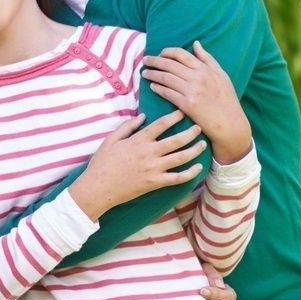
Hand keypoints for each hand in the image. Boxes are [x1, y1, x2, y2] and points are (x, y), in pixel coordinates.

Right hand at [68, 111, 206, 217]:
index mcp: (139, 140)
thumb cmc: (102, 163)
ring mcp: (154, 169)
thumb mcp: (111, 139)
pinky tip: (198, 168)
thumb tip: (143, 116)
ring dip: (194, 150)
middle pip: (176, 140)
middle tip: (199, 127)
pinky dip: (190, 173)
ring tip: (202, 144)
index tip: (183, 112)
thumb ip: (128, 126)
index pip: (161, 124)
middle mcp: (149, 153)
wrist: (98, 187)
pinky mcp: (155, 183)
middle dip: (190, 132)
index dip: (174, 116)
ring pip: (181, 157)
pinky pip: (177, 178)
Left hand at [141, 41, 252, 162]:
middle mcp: (197, 77)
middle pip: (170, 65)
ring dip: (153, 74)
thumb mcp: (221, 74)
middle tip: (145, 60)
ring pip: (166, 78)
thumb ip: (207, 58)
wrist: (229, 121)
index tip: (160, 53)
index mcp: (205, 69)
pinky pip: (168, 93)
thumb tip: (196, 43)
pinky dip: (158, 88)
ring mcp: (192, 91)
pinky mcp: (187, 104)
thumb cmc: (226, 98)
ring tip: (145, 73)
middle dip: (155, 61)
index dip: (167, 52)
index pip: (181, 54)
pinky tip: (152, 86)